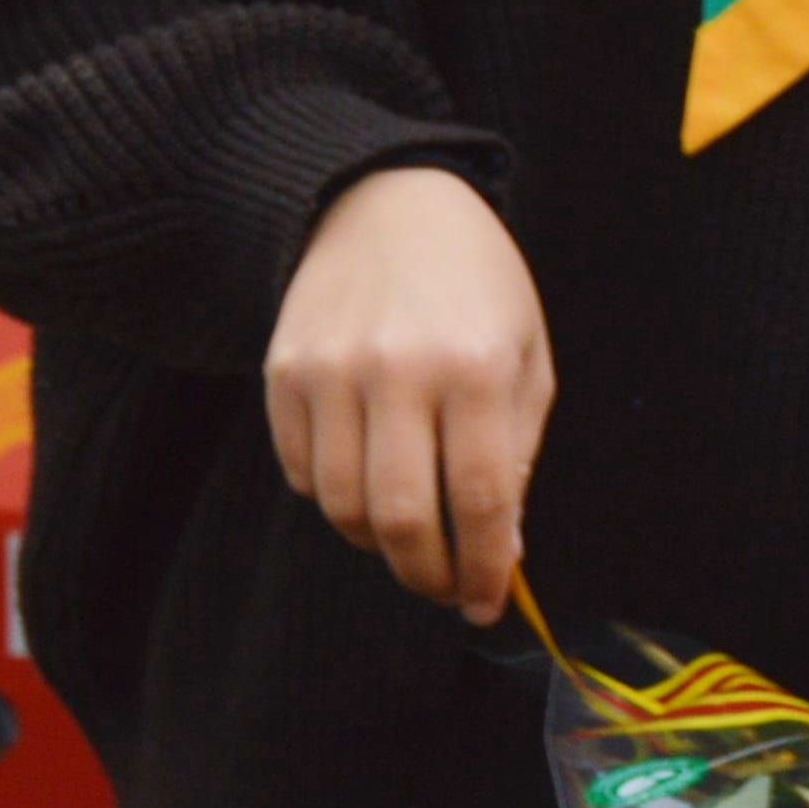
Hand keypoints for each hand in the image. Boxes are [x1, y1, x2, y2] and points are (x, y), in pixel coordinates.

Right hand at [264, 165, 552, 625]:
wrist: (384, 205)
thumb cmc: (475, 287)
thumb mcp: (526, 353)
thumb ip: (517, 450)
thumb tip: (500, 546)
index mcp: (478, 367)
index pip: (482, 499)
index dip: (485, 566)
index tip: (487, 602)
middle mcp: (399, 372)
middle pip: (402, 518)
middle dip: (427, 573)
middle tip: (445, 588)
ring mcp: (331, 374)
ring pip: (343, 508)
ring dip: (378, 544)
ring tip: (410, 537)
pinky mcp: (281, 375)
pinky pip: (303, 474)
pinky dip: (335, 500)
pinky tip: (367, 481)